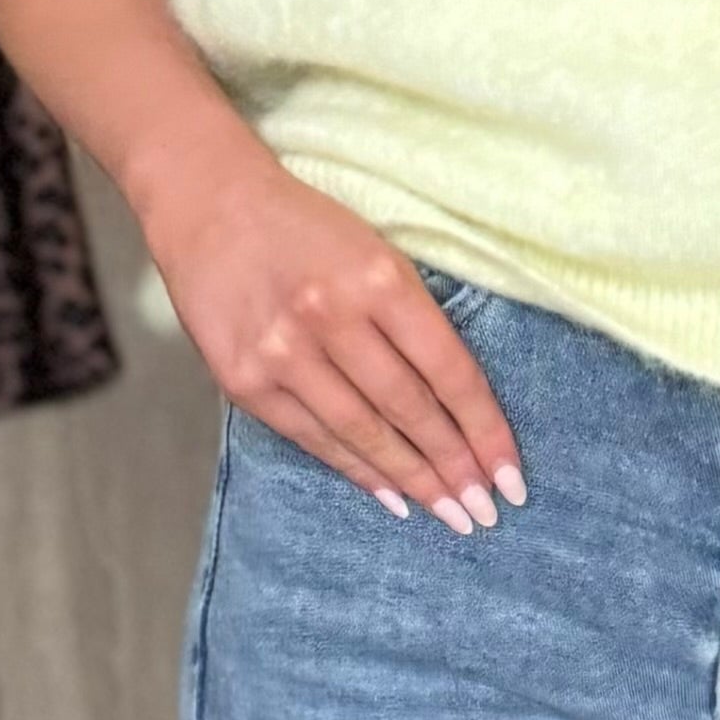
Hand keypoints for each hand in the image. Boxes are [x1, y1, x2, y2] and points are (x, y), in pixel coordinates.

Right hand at [142, 137, 524, 533]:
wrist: (209, 204)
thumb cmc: (305, 227)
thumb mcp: (376, 251)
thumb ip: (414, 319)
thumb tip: (460, 405)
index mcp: (378, 278)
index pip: (449, 371)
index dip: (485, 430)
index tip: (510, 476)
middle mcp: (330, 316)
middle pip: (410, 410)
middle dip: (454, 468)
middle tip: (485, 512)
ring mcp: (282, 353)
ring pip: (364, 434)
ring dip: (413, 481)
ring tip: (450, 515)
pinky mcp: (244, 379)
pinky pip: (313, 438)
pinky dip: (357, 471)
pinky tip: (392, 498)